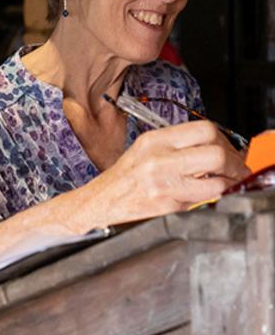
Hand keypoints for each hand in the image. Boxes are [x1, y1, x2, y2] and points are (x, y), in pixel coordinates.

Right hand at [0, 121, 249, 260]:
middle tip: (236, 169)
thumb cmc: (124, 178)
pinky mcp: (166, 205)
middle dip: (234, 162)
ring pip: (216, 180)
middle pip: (216, 152)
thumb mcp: (147, 150)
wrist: (98, 203)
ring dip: (227, 184)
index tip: (228, 150)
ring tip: (224, 184)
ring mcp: (163, 183)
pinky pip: (203, 201)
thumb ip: (178, 145)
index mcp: (155, 139)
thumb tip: (216, 146)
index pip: (205, 129)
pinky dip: (212, 199)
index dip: (224, 140)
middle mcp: (159, 158)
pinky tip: (205, 196)